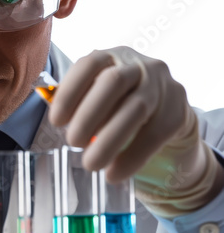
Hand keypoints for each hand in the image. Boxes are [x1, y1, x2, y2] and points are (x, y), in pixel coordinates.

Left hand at [48, 46, 223, 216]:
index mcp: (111, 58)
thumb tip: (54, 116)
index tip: (56, 121)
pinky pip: (154, 135)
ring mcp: (162, 86)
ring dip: (109, 140)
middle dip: (88, 115)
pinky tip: (113, 174)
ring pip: (135, 109)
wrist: (164, 116)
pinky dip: (131, 158)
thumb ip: (76, 103)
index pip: (89, 65)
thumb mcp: (96, 97)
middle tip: (72, 142)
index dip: (70, 91)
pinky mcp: (178, 112)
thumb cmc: (117, 106)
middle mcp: (138, 65)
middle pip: (112, 83)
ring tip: (90, 164)